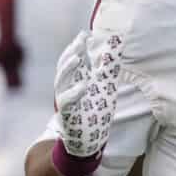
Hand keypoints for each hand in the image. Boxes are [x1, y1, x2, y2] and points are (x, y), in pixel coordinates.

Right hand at [52, 30, 123, 175]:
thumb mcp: (104, 87)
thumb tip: (114, 46)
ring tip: (78, 57)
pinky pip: (66, 102)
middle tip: (80, 40)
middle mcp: (67, 87)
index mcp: (75, 79)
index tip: (86, 33)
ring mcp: (65, 101)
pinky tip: (83, 86)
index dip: (77, 46)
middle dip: (71, 53)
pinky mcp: (67, 114)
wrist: (87, 141)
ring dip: (68, 69)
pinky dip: (74, 93)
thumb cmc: (94, 112)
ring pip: (61, 82)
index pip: (73, 58)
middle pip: (64, 66)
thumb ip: (106, 68)